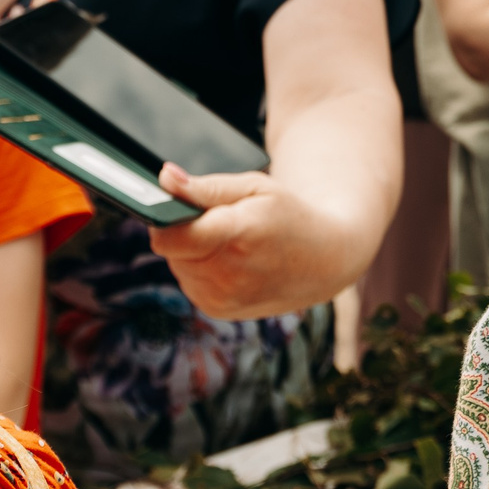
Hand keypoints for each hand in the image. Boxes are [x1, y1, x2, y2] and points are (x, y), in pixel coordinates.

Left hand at [149, 163, 350, 322]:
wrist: (324, 262)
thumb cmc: (290, 216)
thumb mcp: (255, 187)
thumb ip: (205, 187)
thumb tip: (165, 178)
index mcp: (237, 235)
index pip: (170, 236)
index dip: (164, 217)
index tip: (175, 204)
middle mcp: (226, 275)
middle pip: (170, 247)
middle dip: (185, 230)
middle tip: (221, 221)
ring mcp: (222, 298)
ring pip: (177, 264)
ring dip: (193, 250)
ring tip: (231, 241)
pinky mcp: (218, 310)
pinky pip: (188, 281)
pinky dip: (201, 268)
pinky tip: (231, 260)